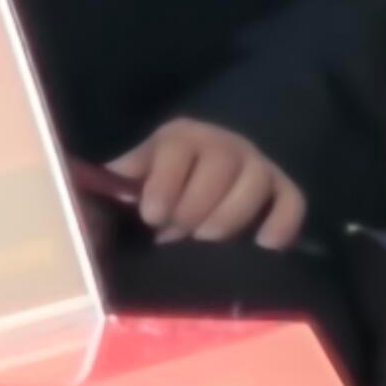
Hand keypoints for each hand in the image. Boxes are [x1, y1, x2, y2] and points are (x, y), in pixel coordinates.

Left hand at [108, 118, 306, 251]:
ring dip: (228, 218)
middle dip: (194, 207)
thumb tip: (92, 185)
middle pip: (219, 166)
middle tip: (177, 235)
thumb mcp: (148, 166)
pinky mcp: (285, 191)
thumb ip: (127, 176)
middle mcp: (226, 145)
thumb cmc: (174, 174)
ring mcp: (259, 167)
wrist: (220, 160)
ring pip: (254, 184)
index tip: (151, 216)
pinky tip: (261, 248)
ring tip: (207, 242)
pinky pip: (293, 204)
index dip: (164, 184)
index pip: (177, 149)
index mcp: (185, 137)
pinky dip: (280, 226)